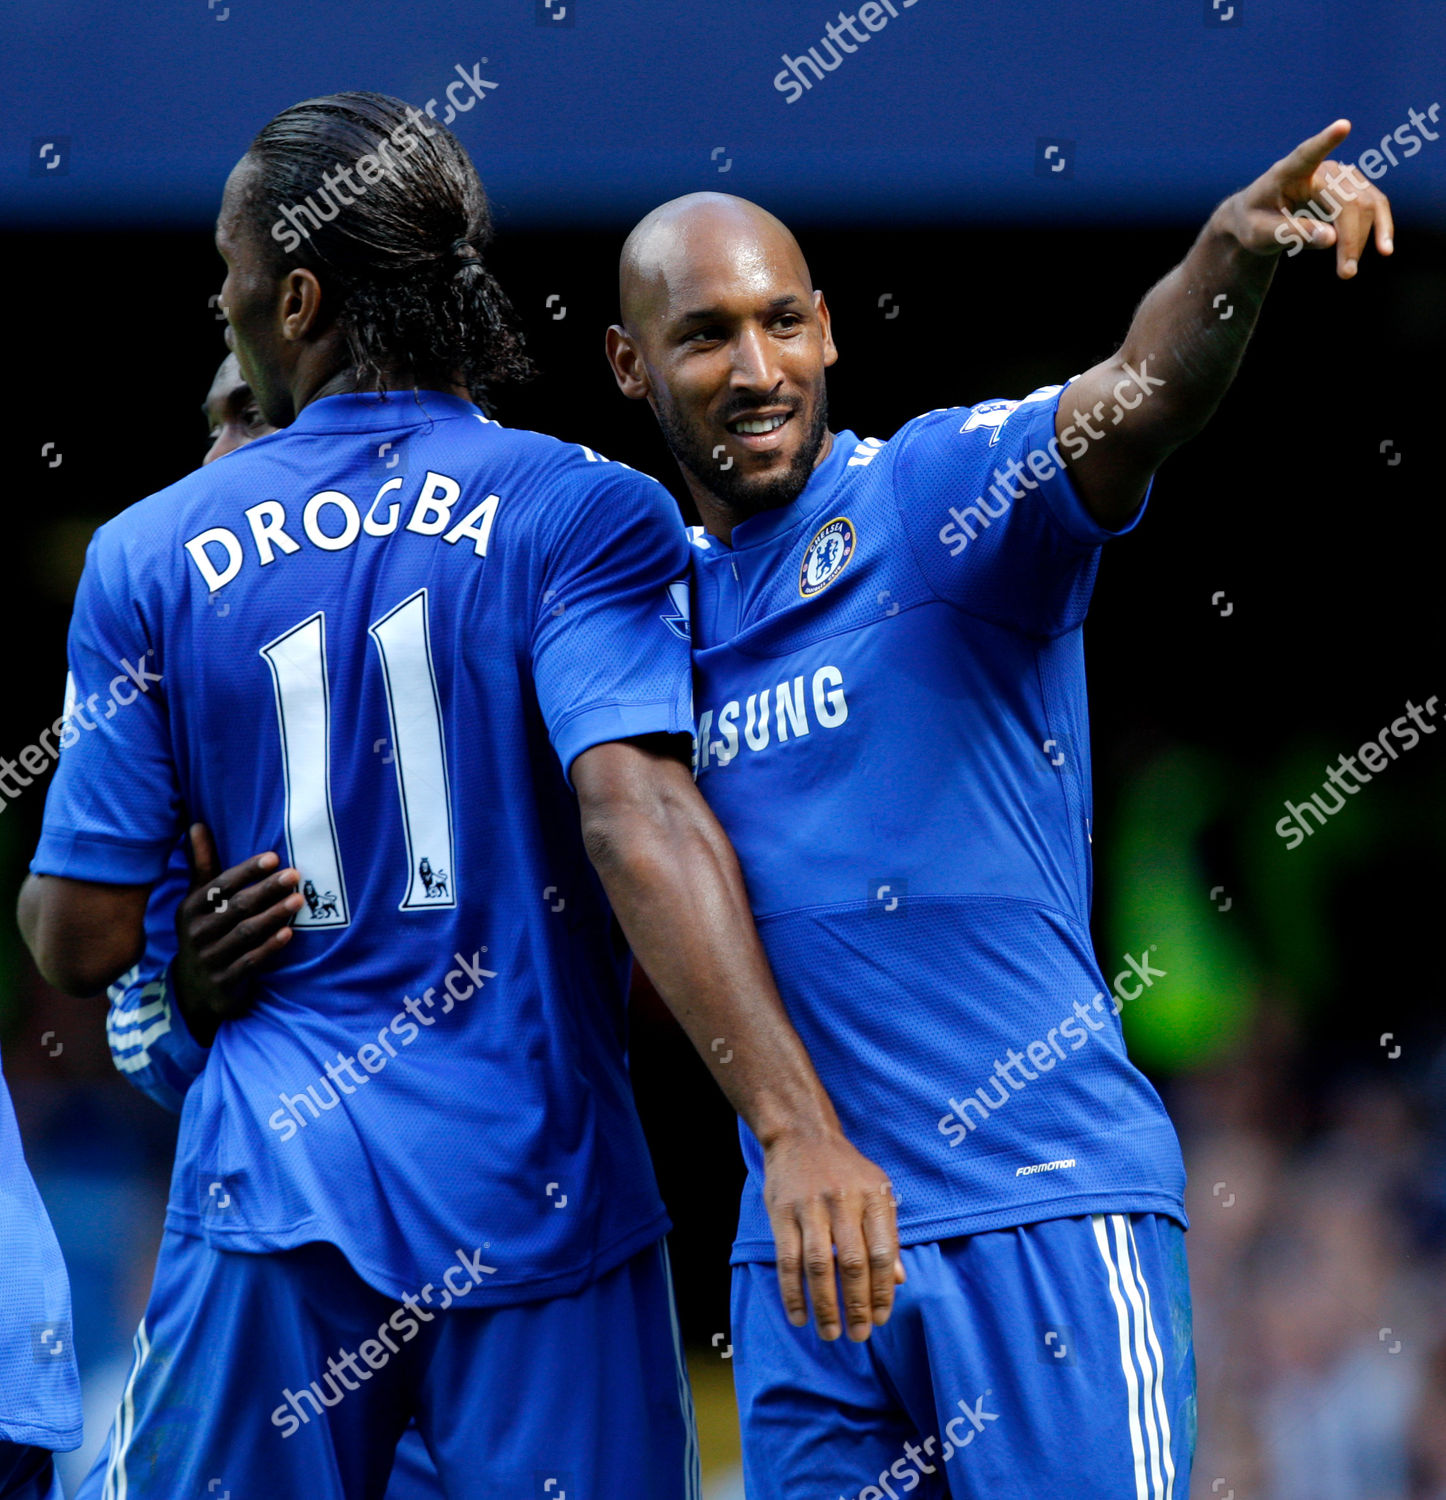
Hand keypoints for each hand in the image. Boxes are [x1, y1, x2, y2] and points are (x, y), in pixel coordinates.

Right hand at [173, 823, 302, 1044]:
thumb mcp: (198, 900)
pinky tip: (289, 934)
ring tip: (299, 900)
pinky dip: (269, 947)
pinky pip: (250, 962)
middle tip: (295, 875)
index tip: (273, 857)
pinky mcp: (225, 980)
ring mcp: (210, 957)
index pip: (221, 884)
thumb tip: (197, 824)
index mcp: (191, 908)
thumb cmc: (204, 931)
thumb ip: (203, 864)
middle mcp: (197, 931)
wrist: (193, 988)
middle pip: (237, 906)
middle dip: (267, 890)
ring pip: (245, 933)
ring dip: (273, 915)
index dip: (247, 871)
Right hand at [762, 1126, 904, 1341]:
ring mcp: (810, 1206)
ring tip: (830, 1333)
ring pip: (819, 1266)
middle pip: (853, 1263)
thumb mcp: (876, 1190)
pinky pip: (788, 1259)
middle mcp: (843, 1201)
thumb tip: (899, 1280)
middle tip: (858, 1335)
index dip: (883, 1291)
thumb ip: (887, 1233)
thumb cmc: (845, 1169)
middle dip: (857, 1305)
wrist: (801, 1133)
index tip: (881, 1318)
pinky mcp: (782, 1211)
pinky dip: (792, 1292)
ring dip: (825, 1305)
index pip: (883, 1253)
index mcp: (872, 1197)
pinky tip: (798, 1315)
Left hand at [1227, 119, 1393, 276]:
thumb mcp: (1260, 235)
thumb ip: (1291, 234)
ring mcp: (1340, 175)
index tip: (1343, 126)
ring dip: (1365, 237)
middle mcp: (1320, 168)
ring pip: (1366, 203)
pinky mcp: (1353, 187)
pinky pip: (1374, 205)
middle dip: (1351, 238)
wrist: (1257, 216)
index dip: (1325, 141)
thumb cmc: (1253, 222)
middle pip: (1347, 200)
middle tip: (1346, 273)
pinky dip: (1380, 226)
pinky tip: (1384, 248)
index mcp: (1286, 172)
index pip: (1307, 154)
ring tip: (1350, 271)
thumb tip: (1332, 240)